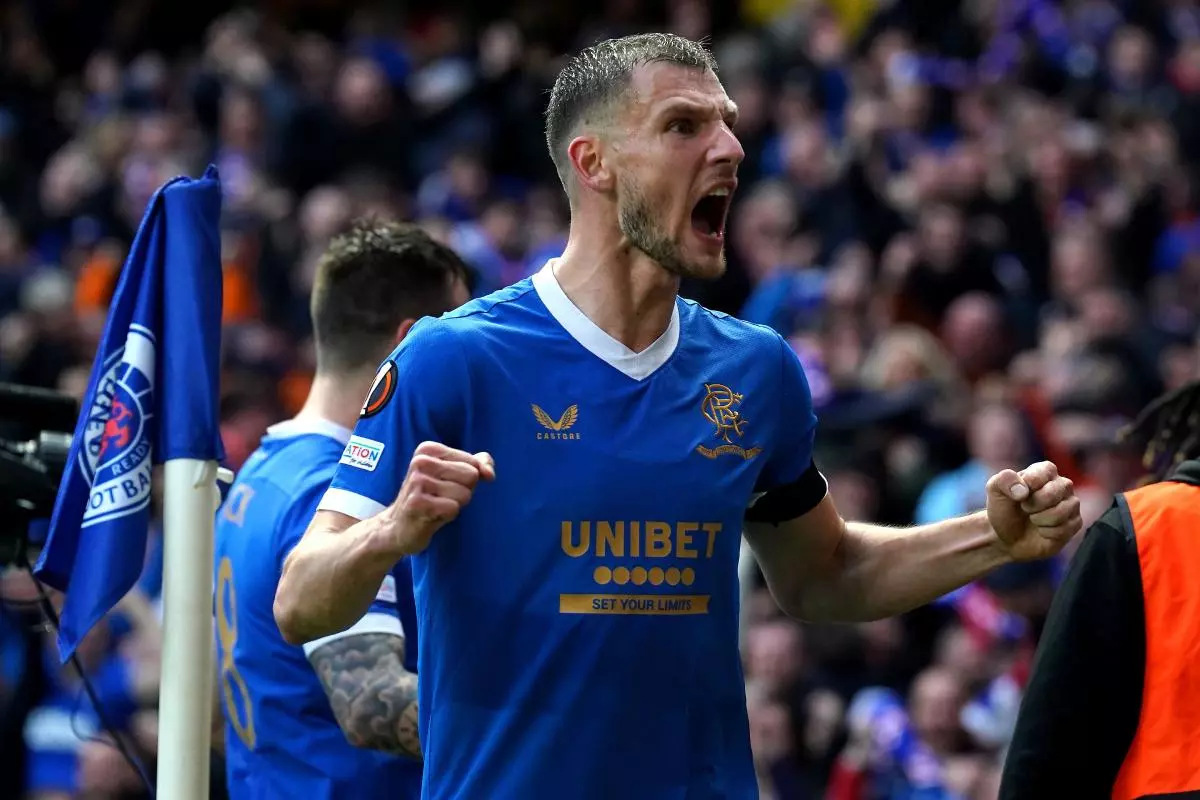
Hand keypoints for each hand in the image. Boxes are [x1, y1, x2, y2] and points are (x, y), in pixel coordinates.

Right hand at [386, 441, 494, 555]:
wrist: (398, 526)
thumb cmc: (432, 497)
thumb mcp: (455, 474)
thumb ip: (479, 464)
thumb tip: (490, 473)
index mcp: (428, 449)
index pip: (473, 463)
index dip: (468, 479)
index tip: (446, 484)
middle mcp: (420, 461)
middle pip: (471, 476)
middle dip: (463, 491)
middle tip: (441, 497)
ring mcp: (417, 481)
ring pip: (464, 493)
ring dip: (455, 504)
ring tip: (436, 506)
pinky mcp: (417, 502)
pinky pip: (453, 508)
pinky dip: (448, 515)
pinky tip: (432, 515)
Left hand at [986, 461, 1081, 561]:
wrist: (1007, 536)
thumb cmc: (1004, 509)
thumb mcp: (995, 490)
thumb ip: (1004, 480)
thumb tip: (1023, 490)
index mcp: (1045, 470)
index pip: (1043, 473)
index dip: (1028, 486)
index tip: (1018, 495)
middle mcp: (1062, 484)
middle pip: (1053, 493)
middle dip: (1032, 505)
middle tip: (1025, 508)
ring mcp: (1071, 504)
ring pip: (1061, 512)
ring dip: (1039, 520)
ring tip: (1033, 519)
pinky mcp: (1075, 523)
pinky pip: (1064, 529)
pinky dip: (1046, 532)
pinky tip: (1041, 530)